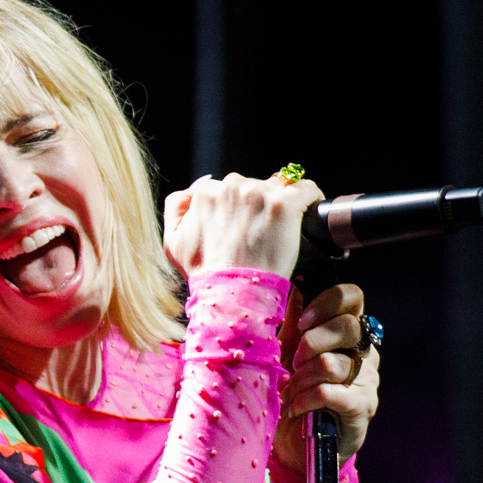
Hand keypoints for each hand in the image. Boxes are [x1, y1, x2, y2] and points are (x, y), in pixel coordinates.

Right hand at [162, 172, 322, 279]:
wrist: (232, 295)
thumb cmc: (205, 274)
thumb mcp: (172, 243)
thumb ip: (175, 208)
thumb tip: (191, 192)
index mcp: (206, 193)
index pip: (225, 188)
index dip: (234, 207)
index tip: (242, 225)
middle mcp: (231, 187)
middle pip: (251, 186)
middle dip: (255, 205)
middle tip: (259, 233)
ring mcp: (260, 194)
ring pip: (277, 187)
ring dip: (278, 204)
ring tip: (279, 231)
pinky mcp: (285, 204)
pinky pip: (305, 189)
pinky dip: (309, 197)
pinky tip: (308, 210)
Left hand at [272, 282, 381, 471]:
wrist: (296, 448)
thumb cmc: (293, 395)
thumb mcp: (287, 356)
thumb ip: (293, 323)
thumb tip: (294, 288)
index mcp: (349, 333)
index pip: (353, 297)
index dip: (326, 303)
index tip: (302, 323)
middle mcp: (365, 353)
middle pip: (347, 326)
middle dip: (310, 343)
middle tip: (294, 364)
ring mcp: (367, 381)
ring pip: (332, 363)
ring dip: (301, 379)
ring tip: (291, 393)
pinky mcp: (361, 408)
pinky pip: (328, 393)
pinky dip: (304, 400)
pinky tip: (295, 409)